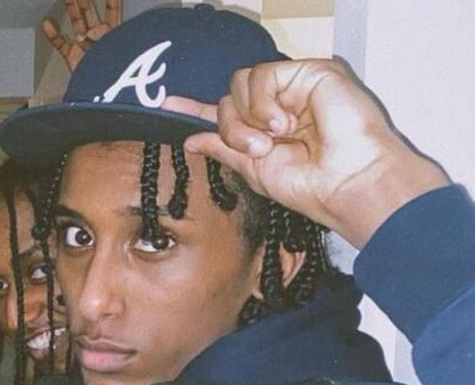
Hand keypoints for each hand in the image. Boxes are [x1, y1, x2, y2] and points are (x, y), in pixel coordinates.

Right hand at [43, 0, 121, 70]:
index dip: (110, 0)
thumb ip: (102, 38)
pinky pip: (61, 43)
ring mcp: (85, 47)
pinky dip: (53, 35)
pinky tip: (47, 25)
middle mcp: (99, 38)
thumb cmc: (112, 77)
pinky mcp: (73, 57)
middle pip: (90, 12)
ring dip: (71, 8)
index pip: (112, 11)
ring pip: (76, 22)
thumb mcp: (112, 52)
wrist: (100, 98)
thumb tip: (89, 32)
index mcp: (113, 35)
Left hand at [165, 59, 447, 247]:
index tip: (167, 104)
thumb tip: (190, 139)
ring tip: (272, 141)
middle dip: (231, 129)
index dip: (197, 109)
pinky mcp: (308, 71)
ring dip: (246, 119)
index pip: (226, 113)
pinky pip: (263, 76)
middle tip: (255, 151)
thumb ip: (223, 148)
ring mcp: (292, 88)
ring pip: (239, 85)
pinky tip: (284, 123)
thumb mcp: (254, 169)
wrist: (344, 183)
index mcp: (265, 131)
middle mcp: (277, 107)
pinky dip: (263, 103)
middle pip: (228, 100)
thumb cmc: (307, 185)